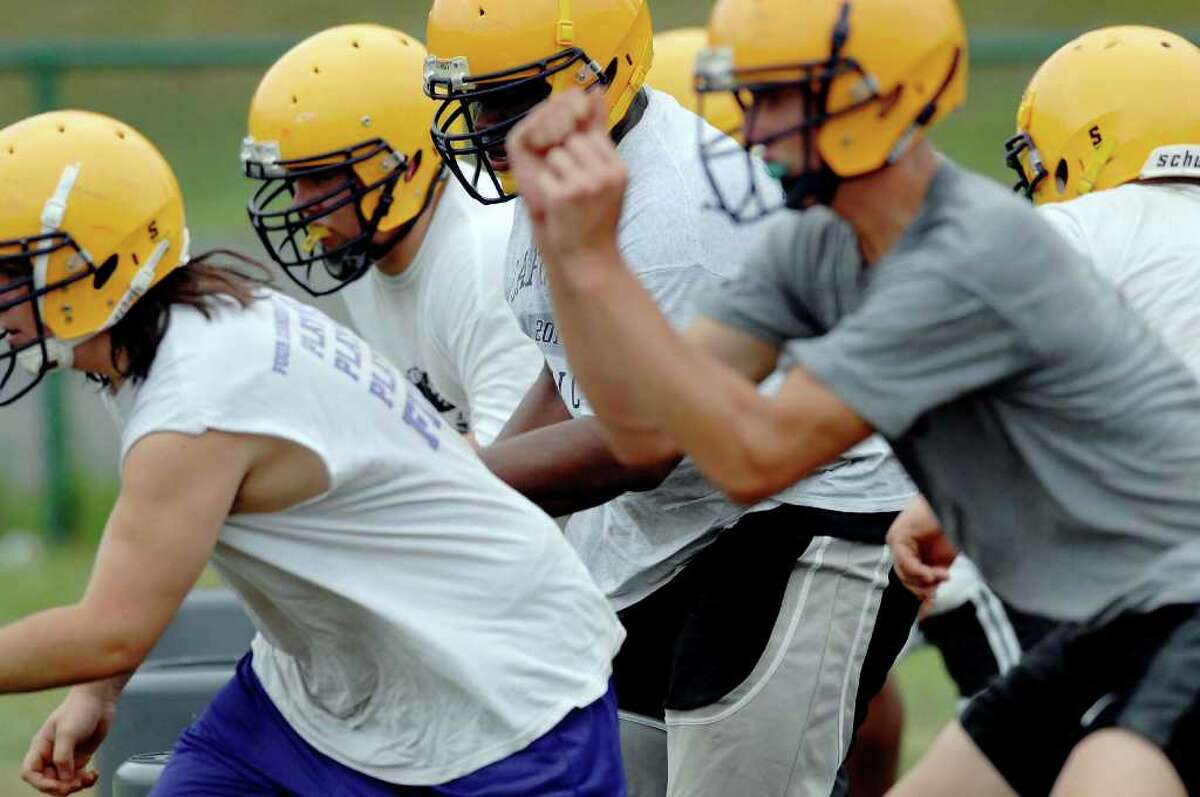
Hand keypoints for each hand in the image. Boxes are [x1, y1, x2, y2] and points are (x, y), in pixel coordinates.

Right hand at [21, 687, 114, 794]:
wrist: (100, 699)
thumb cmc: (79, 709)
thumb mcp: (68, 733)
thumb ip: (63, 757)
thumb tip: (65, 779)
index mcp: (41, 747)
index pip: (30, 772)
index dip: (40, 783)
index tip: (56, 784)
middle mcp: (51, 754)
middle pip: (48, 780)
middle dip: (60, 786)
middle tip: (75, 784)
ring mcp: (66, 756)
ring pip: (64, 781)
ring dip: (75, 785)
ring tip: (87, 779)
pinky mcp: (81, 756)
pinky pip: (78, 776)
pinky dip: (85, 780)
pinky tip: (93, 775)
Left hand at [507, 89, 626, 269]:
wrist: (587, 259)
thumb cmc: (592, 216)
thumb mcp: (603, 172)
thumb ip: (597, 129)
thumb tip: (595, 89)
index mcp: (619, 167)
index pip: (586, 135)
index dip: (574, 153)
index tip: (580, 178)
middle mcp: (608, 174)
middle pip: (569, 141)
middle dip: (564, 163)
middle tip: (574, 193)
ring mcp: (588, 185)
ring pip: (555, 155)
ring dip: (554, 176)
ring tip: (567, 200)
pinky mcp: (566, 196)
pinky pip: (544, 176)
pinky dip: (545, 191)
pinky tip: (559, 209)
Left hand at [886, 496, 956, 601]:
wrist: (955, 505)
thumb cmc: (953, 530)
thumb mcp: (945, 561)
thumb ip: (936, 578)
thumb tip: (928, 605)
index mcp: (912, 555)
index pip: (908, 581)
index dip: (916, 599)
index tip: (923, 616)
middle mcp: (901, 549)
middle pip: (905, 580)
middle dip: (921, 591)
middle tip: (935, 593)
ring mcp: (897, 542)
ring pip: (904, 573)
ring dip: (925, 580)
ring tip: (942, 577)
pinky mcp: (896, 537)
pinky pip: (905, 561)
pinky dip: (920, 571)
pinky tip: (937, 573)